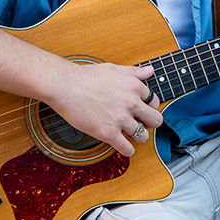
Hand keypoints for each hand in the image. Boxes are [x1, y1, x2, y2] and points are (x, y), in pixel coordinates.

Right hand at [44, 62, 163, 157]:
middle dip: (149, 123)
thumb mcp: (113, 69)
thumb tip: (150, 70)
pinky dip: (127, 150)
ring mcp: (121, 119)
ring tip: (128, 134)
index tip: (140, 110)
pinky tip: (121, 145)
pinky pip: (128, 148)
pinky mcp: (109, 133)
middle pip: (156, 120)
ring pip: (143, 136)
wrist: (64, 85)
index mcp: (134, 86)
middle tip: (139, 123)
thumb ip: (133, 71)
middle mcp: (131, 103)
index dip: (147, 106)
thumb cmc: (84, 76)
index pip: (154, 101)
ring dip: (137, 137)